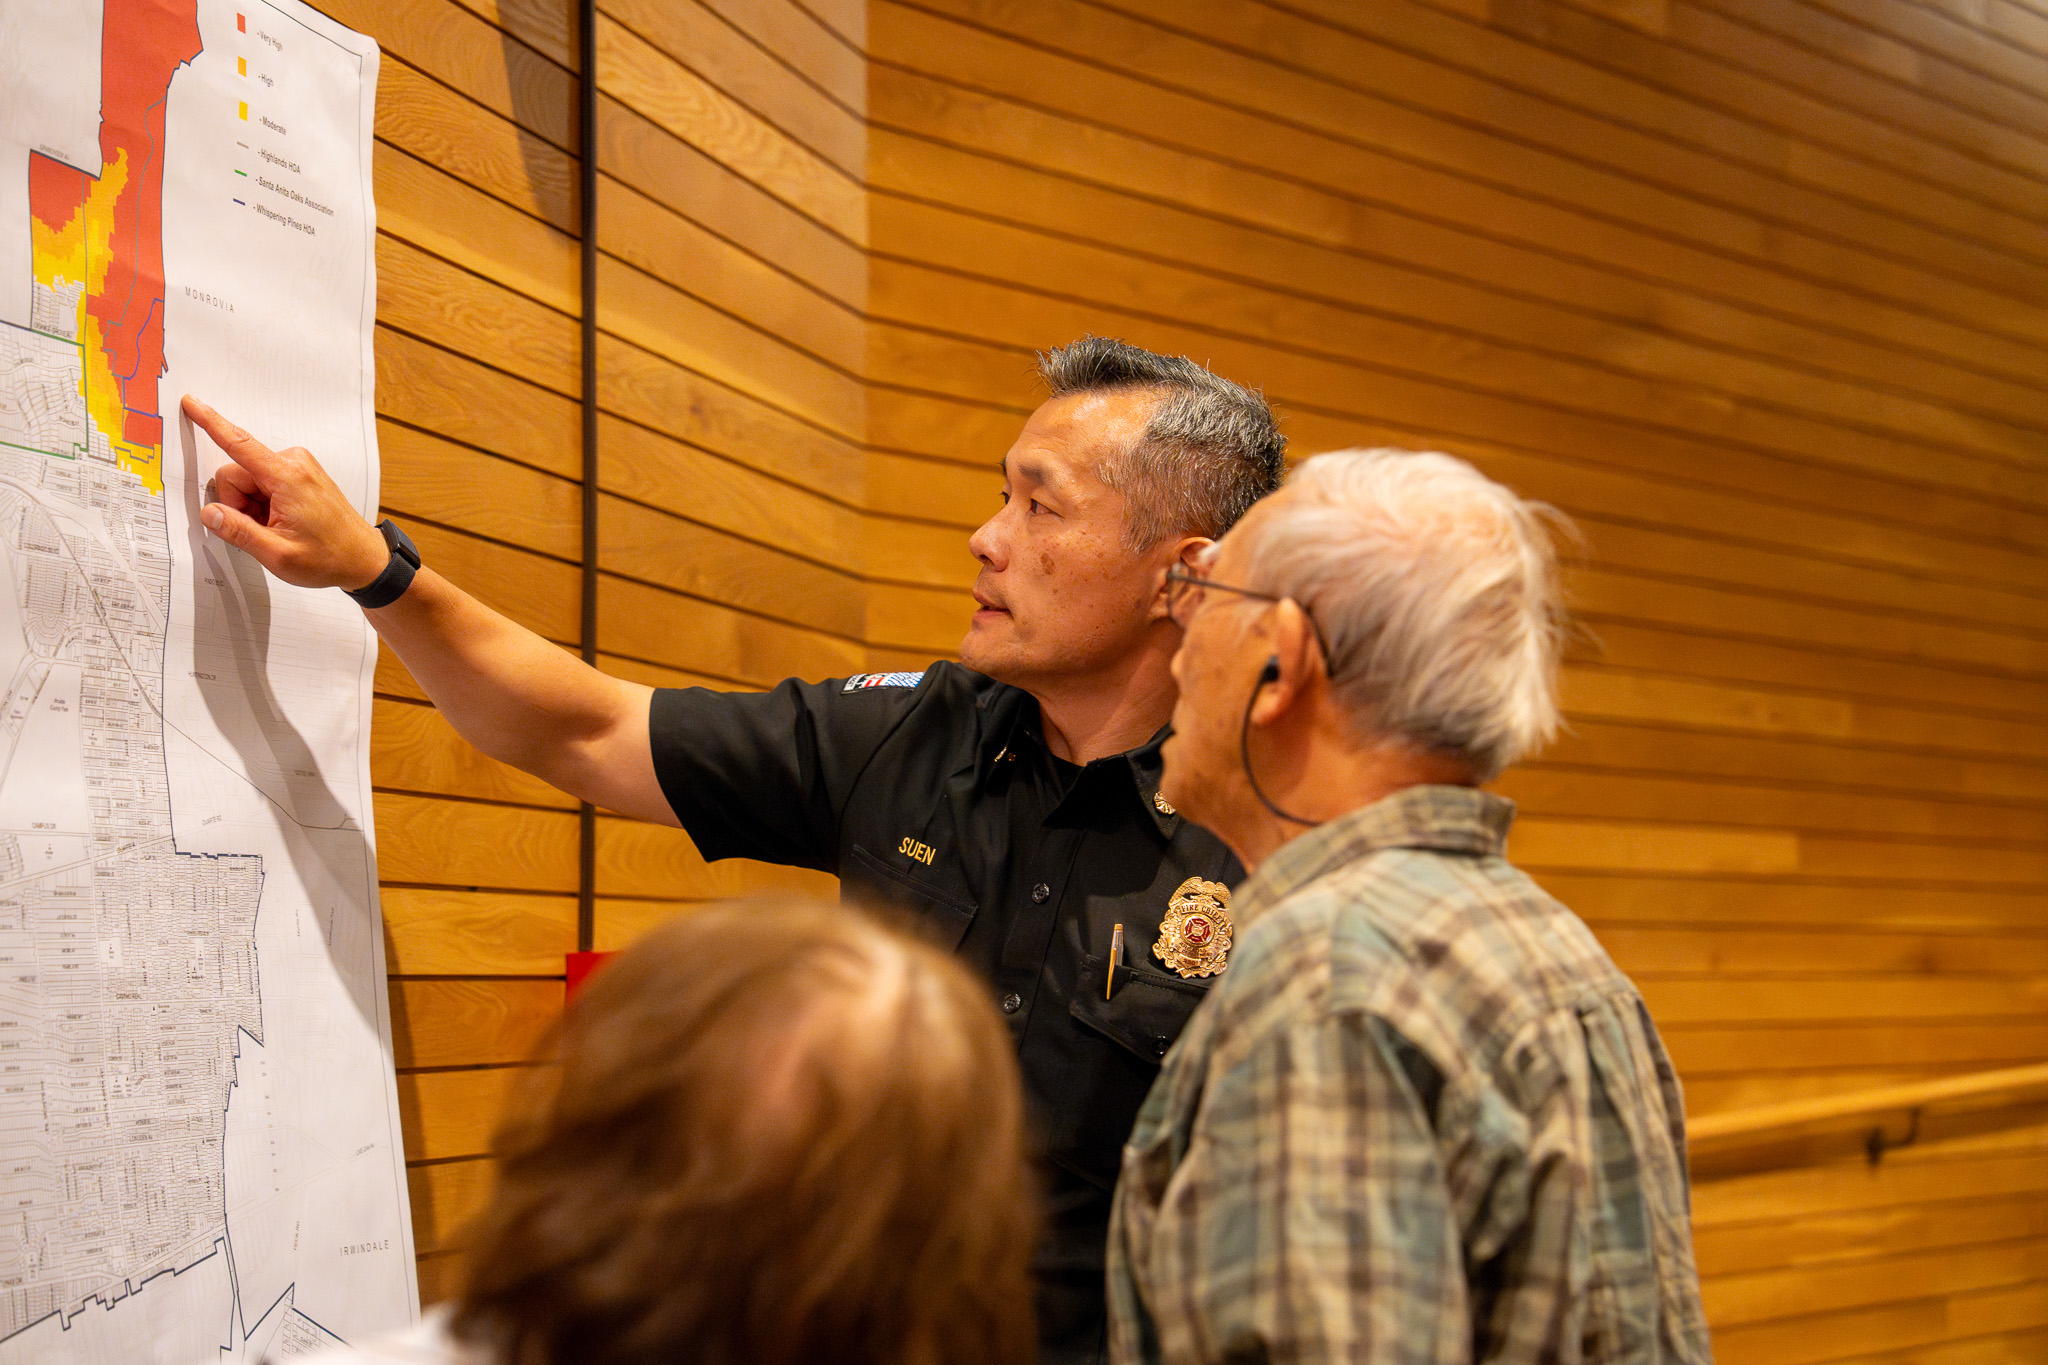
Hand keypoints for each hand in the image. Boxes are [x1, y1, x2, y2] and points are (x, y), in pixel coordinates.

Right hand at [183, 395, 391, 591]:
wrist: (363, 558)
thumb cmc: (329, 557)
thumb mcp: (278, 554)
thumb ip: (238, 532)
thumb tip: (209, 513)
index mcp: (287, 477)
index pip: (238, 444)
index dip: (210, 422)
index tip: (191, 402)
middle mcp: (293, 463)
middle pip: (235, 474)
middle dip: (237, 504)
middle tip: (262, 529)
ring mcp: (297, 466)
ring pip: (247, 481)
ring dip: (251, 507)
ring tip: (277, 527)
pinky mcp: (298, 473)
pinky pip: (262, 483)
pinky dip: (263, 504)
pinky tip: (280, 521)